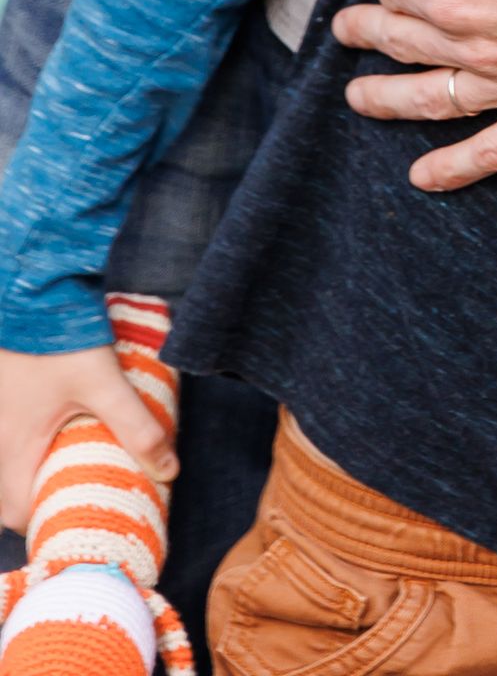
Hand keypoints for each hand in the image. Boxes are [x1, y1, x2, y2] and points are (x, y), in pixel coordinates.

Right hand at [0, 343, 174, 531]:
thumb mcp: (104, 384)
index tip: (79, 516)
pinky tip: (49, 433)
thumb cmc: (59, 337)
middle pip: (7, 496)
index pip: (20, 512)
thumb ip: (137, 426)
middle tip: (77, 493)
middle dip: (39, 500)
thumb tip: (170, 470)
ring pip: (4, 467)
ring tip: (68, 466)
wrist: (29, 287)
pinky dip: (22, 448)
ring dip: (30, 473)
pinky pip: (3, 440)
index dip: (48, 520)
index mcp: (12, 449)